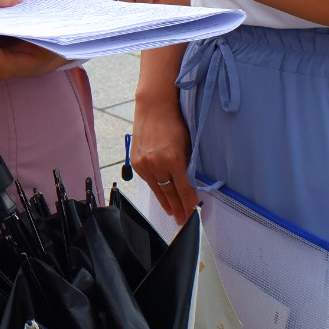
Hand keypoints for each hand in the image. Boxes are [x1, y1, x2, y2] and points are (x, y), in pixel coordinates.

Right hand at [129, 91, 196, 224]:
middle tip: (183, 220)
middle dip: (178, 208)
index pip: (184, 188)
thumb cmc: (175, 123)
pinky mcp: (136, 162)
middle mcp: (157, 164)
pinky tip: (162, 196)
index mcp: (173, 159)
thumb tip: (191, 184)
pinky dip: (156, 189)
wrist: (153, 108)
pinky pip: (148, 181)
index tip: (193, 214)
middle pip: (170, 193)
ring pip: (157, 190)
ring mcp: (144, 164)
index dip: (189, 203)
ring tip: (173, 213)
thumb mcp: (187, 144)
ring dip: (166, 202)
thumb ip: (188, 165)